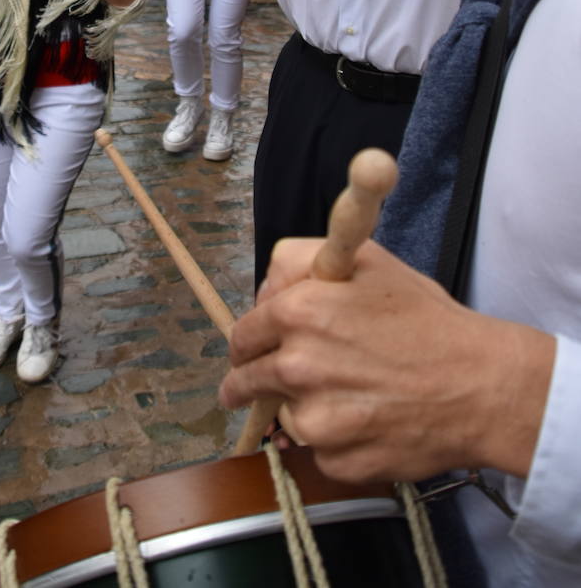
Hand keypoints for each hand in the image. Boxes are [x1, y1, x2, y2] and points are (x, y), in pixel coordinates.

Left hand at [220, 238, 553, 484]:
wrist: (480, 385)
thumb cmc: (427, 319)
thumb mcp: (365, 261)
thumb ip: (299, 261)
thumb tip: (264, 292)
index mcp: (298, 313)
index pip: (242, 336)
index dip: (246, 344)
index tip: (248, 354)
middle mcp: (297, 367)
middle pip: (246, 383)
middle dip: (249, 385)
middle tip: (261, 387)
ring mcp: (316, 421)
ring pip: (285, 418)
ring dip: (302, 411)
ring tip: (348, 397)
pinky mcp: (338, 461)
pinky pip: (319, 452)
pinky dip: (334, 442)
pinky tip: (368, 423)